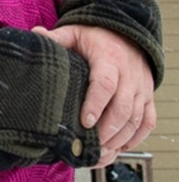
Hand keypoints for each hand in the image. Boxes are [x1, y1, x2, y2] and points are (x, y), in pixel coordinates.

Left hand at [32, 25, 156, 165]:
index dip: (96, 104)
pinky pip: (148, 121)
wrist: (127, 33)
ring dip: (120, 138)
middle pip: (123, 107)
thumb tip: (35, 34)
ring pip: (137, 118)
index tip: (85, 121)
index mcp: (109, 58)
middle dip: (108, 129)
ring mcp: (141, 88)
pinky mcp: (147, 97)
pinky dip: (136, 138)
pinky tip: (119, 148)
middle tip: (91, 144)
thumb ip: (56, 37)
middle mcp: (129, 75)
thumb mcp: (74, 32)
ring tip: (100, 151)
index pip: (105, 83)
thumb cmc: (96, 37)